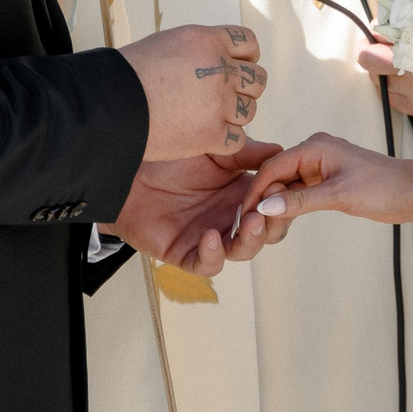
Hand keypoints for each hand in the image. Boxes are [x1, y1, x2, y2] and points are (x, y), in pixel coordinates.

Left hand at [108, 141, 290, 273]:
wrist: (126, 167)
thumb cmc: (169, 156)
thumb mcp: (214, 148)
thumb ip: (246, 151)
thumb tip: (280, 152)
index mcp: (242, 192)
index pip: (276, 202)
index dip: (284, 196)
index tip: (286, 183)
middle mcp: (231, 217)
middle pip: (268, 230)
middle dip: (275, 220)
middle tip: (272, 206)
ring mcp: (211, 236)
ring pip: (243, 249)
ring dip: (252, 238)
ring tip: (252, 220)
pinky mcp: (185, 252)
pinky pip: (207, 263)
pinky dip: (213, 255)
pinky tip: (212, 236)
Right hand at [123, 23, 265, 159]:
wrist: (112, 104)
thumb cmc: (130, 74)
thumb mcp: (169, 43)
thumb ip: (200, 49)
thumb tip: (215, 58)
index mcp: (209, 41)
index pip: (249, 44)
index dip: (246, 58)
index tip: (237, 66)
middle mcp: (220, 69)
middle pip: (257, 79)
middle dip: (245, 88)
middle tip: (224, 96)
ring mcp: (218, 103)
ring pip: (250, 110)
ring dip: (234, 115)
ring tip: (208, 116)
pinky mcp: (212, 134)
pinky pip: (238, 139)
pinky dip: (225, 140)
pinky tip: (205, 135)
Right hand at [239, 131, 412, 225]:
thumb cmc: (384, 187)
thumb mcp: (339, 195)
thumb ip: (300, 200)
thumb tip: (265, 207)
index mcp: (315, 146)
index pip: (272, 166)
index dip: (256, 191)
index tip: (243, 215)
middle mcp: (314, 152)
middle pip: (276, 174)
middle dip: (263, 199)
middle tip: (251, 227)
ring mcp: (321, 167)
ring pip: (286, 185)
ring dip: (276, 205)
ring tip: (264, 229)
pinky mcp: (328, 181)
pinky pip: (299, 192)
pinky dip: (290, 206)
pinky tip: (282, 222)